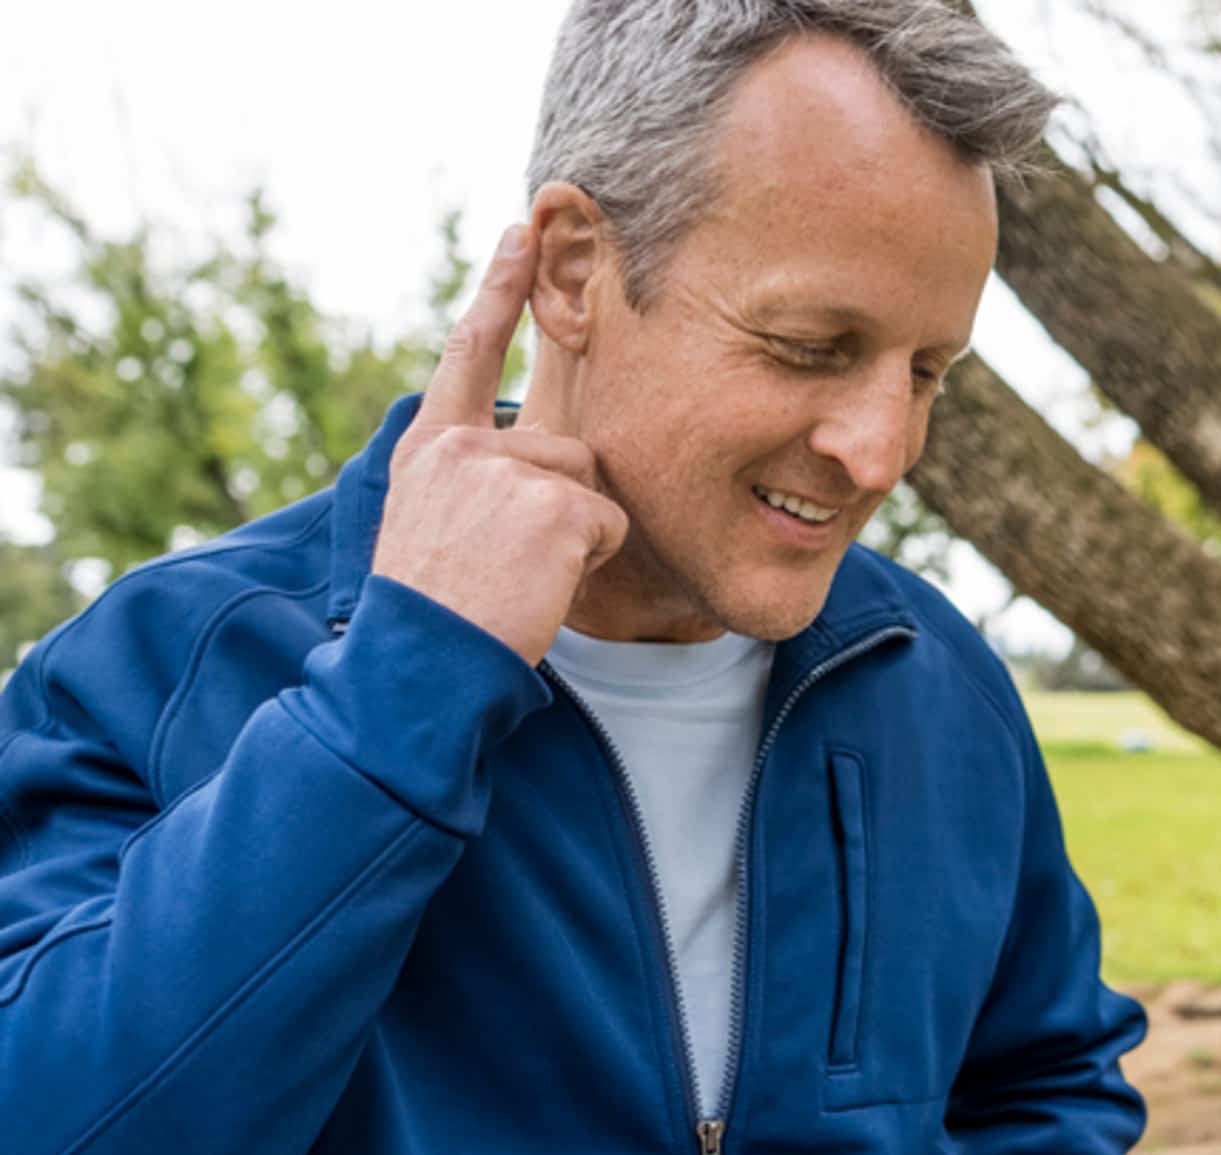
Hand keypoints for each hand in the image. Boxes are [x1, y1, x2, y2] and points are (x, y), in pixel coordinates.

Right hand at [370, 224, 627, 665]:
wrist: (421, 663)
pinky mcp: (553, 503)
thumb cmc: (436, 614)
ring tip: (517, 576)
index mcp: (430, 449)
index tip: (520, 233)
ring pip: (590, 489)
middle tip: (505, 565)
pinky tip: (538, 584)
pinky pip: (609, 524)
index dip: (496, 292)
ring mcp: (507, 469)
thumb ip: (474, 476)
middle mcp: (463, 446)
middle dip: (560, 511)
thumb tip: (538, 457)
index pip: (467, 354)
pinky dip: (589, 561)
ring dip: (574, 538)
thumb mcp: (433, 525)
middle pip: (564, 452)